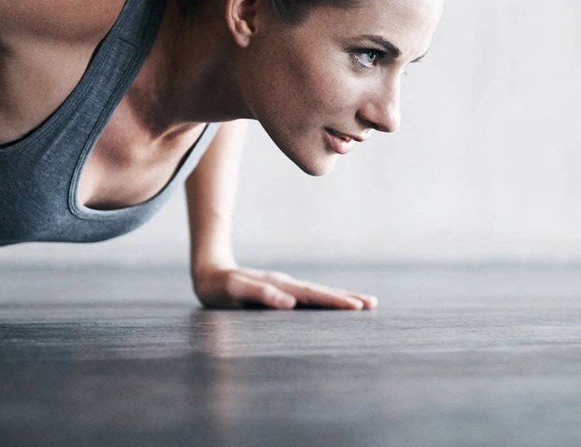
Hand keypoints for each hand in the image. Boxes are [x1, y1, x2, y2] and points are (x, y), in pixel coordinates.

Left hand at [193, 266, 377, 310]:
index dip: (335, 301)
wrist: (208, 274)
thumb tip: (289, 302)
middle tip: (372, 305)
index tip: (357, 307)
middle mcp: (286, 284)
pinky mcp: (282, 291)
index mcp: (280, 286)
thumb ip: (260, 294)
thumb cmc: (219, 287)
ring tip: (364, 303)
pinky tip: (335, 304)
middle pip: (321, 292)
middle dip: (347, 298)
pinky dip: (326, 299)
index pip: (312, 296)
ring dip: (340, 297)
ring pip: (318, 293)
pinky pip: (309, 296)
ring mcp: (286, 286)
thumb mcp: (234, 290)